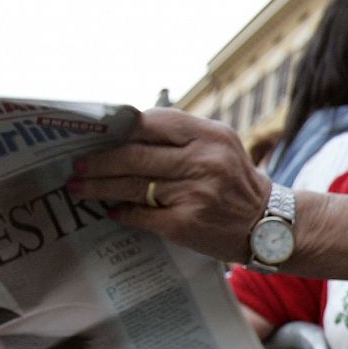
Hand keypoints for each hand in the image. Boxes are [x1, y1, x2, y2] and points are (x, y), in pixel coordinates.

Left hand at [66, 108, 270, 261]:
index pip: (152, 122)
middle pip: (134, 155)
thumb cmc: (237, 184)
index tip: (96, 134)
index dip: (119, 129)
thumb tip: (127, 134)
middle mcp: (202, 161)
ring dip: (99, 187)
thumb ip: (182, 136)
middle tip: (76, 165)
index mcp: (210, 135)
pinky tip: (111, 210)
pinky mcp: (186, 223)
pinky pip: (141, 215)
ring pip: (132, 185)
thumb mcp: (221, 146)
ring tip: (79, 187)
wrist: (271, 226)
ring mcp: (194, 193)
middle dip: (98, 161)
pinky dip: (122, 212)